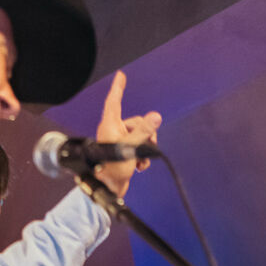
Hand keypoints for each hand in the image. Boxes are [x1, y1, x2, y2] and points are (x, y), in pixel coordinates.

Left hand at [93, 70, 161, 198]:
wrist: (109, 190)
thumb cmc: (112, 168)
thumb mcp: (130, 147)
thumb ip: (144, 131)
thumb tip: (156, 116)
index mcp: (110, 125)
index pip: (114, 101)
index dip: (118, 87)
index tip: (121, 75)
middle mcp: (113, 131)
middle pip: (135, 123)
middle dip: (146, 134)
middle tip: (148, 146)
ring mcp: (118, 142)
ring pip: (139, 137)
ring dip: (144, 149)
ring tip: (141, 161)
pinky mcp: (123, 153)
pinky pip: (137, 148)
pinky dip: (141, 156)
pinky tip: (139, 166)